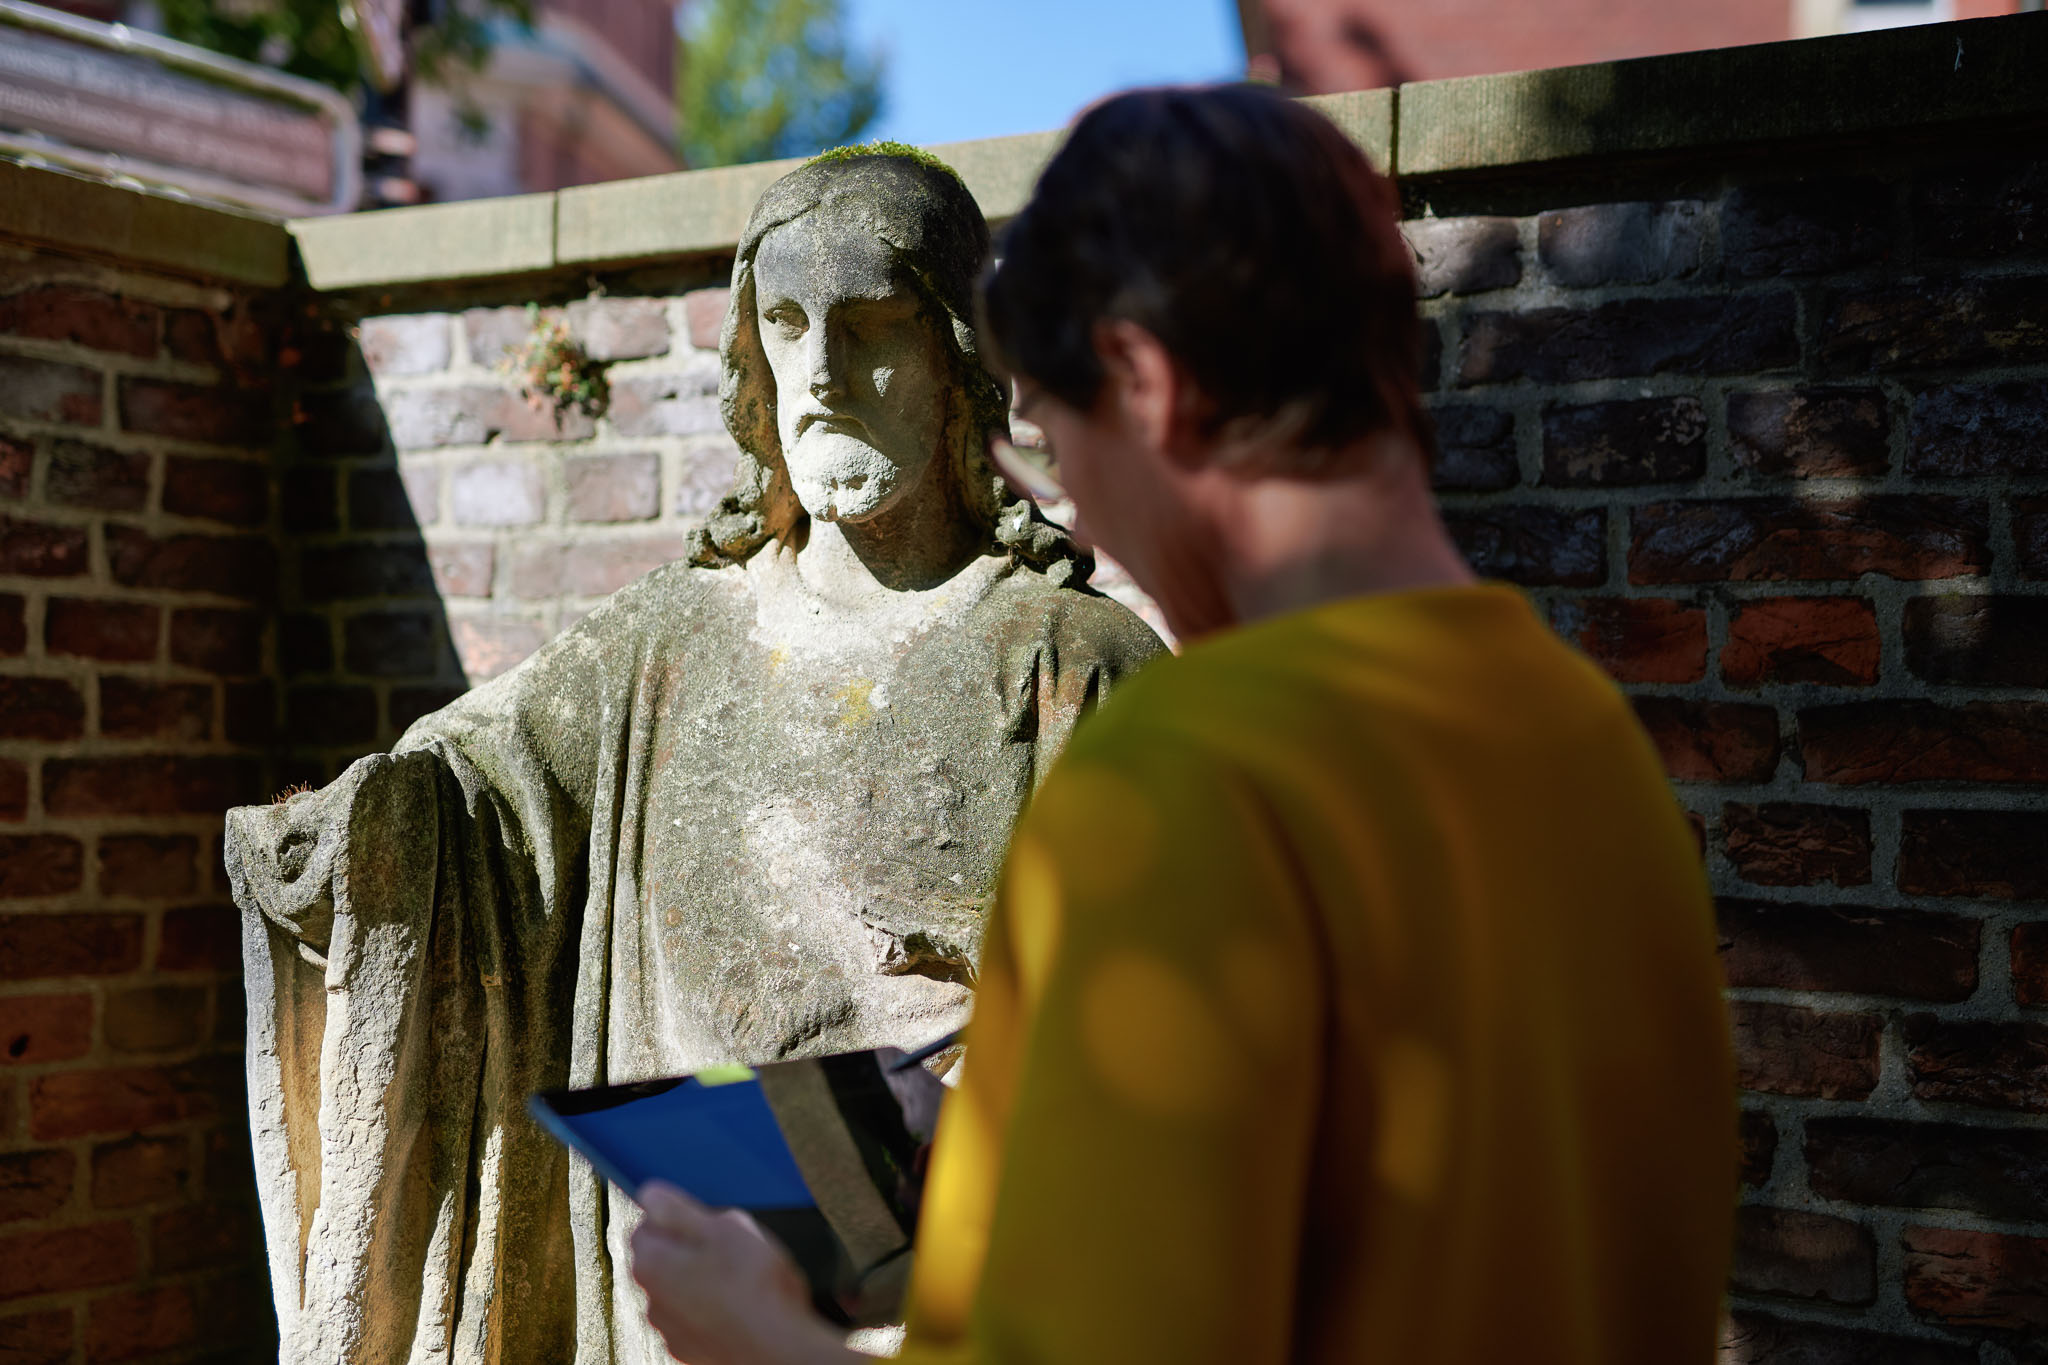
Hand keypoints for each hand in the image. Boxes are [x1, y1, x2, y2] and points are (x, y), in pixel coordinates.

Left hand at [630, 1182, 852, 1364]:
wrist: (777, 1349)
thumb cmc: (754, 1285)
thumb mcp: (724, 1226)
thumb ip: (678, 1208)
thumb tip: (649, 1195)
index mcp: (651, 1262)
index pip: (645, 1224)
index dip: (677, 1216)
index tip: (707, 1219)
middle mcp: (650, 1299)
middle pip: (662, 1258)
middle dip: (688, 1249)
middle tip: (729, 1246)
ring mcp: (669, 1329)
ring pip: (679, 1289)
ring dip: (699, 1281)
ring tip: (739, 1279)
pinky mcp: (688, 1350)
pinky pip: (694, 1317)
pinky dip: (710, 1310)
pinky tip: (739, 1306)